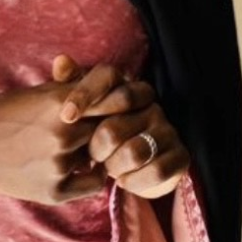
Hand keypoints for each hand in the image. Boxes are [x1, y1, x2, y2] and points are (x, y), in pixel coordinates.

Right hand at [0, 77, 108, 205]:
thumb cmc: (4, 112)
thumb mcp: (38, 92)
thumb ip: (74, 89)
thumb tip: (110, 91)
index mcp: (61, 102)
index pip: (112, 103)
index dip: (112, 107)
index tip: (109, 110)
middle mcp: (63, 132)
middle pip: (107, 130)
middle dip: (102, 130)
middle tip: (93, 130)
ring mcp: (58, 164)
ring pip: (98, 156)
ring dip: (92, 152)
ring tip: (73, 147)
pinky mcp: (53, 191)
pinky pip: (93, 182)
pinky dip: (91, 174)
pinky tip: (78, 166)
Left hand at [52, 54, 190, 199]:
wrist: (133, 169)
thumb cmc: (101, 136)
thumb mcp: (83, 113)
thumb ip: (70, 87)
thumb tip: (61, 60)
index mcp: (129, 88)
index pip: (107, 77)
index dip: (85, 94)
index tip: (66, 116)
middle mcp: (152, 105)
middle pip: (115, 125)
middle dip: (97, 146)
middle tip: (90, 156)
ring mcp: (168, 130)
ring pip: (136, 151)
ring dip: (115, 166)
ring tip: (108, 168)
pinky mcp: (180, 156)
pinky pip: (156, 171)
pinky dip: (135, 181)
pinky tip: (124, 180)